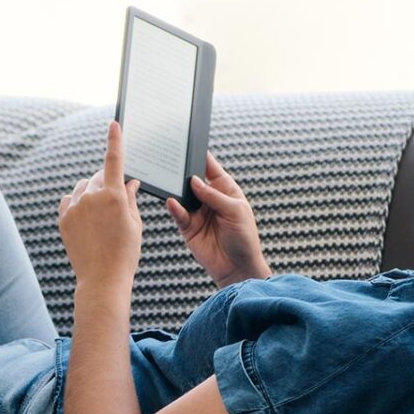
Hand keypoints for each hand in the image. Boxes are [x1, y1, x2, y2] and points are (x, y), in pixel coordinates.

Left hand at [58, 120, 141, 290]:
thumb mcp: (135, 224)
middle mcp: (91, 197)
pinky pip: (70, 200)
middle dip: (107, 182)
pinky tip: (86, 217)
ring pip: (83, 188)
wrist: (102, 278)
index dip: (114, 140)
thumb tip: (130, 181)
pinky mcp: (63, 219)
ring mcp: (75, 207)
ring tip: (101, 214)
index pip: (114, 160)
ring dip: (92, 192)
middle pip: (98, 176)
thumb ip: (131, 198)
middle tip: (117, 199)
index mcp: (114, 196)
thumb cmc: (125, 252)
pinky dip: (78, 203)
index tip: (113, 124)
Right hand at [167, 150, 269, 288]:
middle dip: (183, 172)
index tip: (190, 145)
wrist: (237, 267)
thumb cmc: (244, 238)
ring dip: (176, 190)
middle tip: (173, 163)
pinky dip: (174, 208)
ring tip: (169, 181)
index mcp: (225, 190)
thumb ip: (214, 196)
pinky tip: (172, 202)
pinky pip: (178, 214)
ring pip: (183, 196)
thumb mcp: (235, 211)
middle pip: (192, 180)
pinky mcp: (188, 227)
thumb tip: (194, 181)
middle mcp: (209, 199)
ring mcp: (197, 212)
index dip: (201, 157)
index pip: (211, 168)